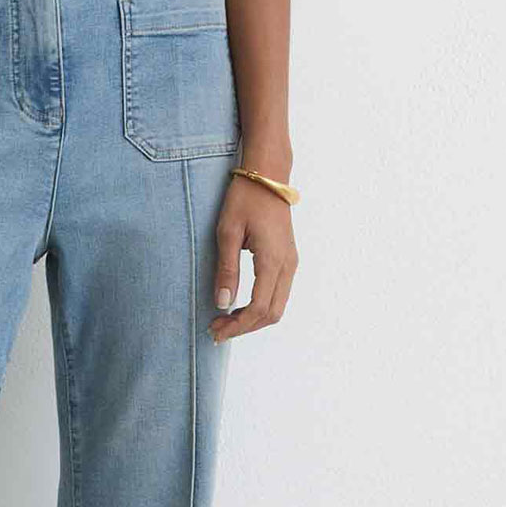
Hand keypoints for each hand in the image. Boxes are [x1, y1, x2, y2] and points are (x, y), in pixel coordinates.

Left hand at [210, 172, 297, 340]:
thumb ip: (226, 270)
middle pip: (271, 314)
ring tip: (225, 321)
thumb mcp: (227, 232)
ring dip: (252, 319)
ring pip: (277, 306)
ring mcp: (290, 263)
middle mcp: (287, 265)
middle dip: (244, 327)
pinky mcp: (287, 259)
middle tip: (216, 331)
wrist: (268, 175)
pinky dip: (260, 307)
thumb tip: (222, 303)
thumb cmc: (245, 198)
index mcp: (273, 260)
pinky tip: (239, 306)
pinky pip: (278, 293)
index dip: (237, 325)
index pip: (258, 308)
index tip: (215, 330)